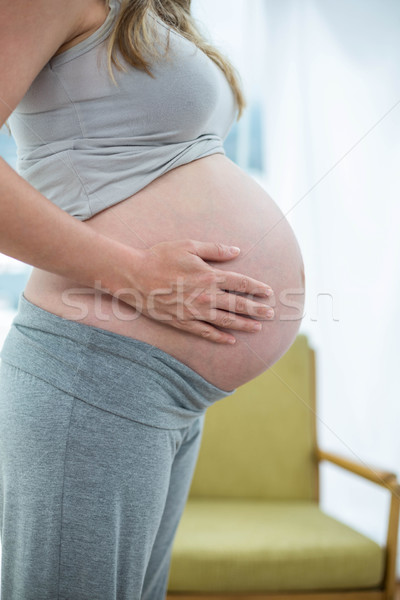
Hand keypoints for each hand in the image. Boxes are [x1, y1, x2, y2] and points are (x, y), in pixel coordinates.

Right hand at [115, 239, 273, 343]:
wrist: (133, 276)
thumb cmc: (160, 257)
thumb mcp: (188, 246)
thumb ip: (215, 249)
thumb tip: (237, 251)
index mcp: (209, 275)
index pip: (241, 283)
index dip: (257, 288)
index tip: (269, 292)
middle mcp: (205, 296)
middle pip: (238, 304)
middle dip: (257, 309)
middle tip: (272, 314)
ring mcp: (194, 311)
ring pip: (226, 321)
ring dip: (244, 325)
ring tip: (258, 327)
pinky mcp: (182, 322)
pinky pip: (205, 332)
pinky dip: (219, 337)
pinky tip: (231, 341)